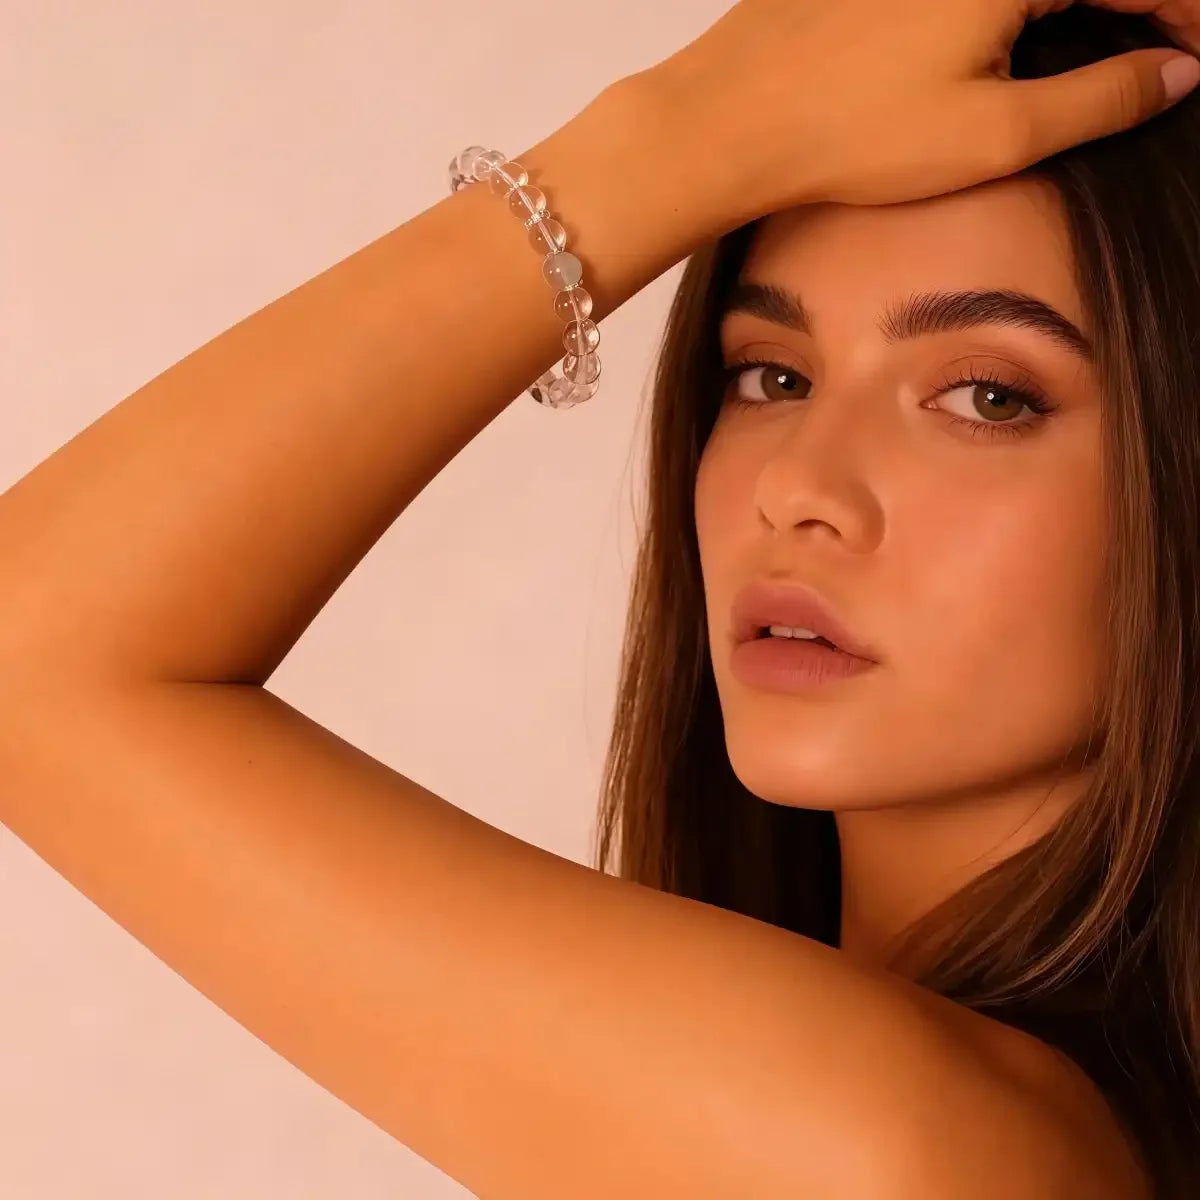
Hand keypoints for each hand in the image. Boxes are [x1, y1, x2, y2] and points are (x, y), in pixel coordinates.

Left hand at [636, 0, 1199, 213]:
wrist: (733, 119)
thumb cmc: (853, 133)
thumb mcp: (995, 134)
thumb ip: (1102, 98)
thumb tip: (1177, 74)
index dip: (1186, 15)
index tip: (1196, 59)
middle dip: (1142, 5)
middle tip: (1164, 55)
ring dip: (1081, 3)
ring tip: (1107, 47)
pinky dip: (1022, 2)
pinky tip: (1026, 37)